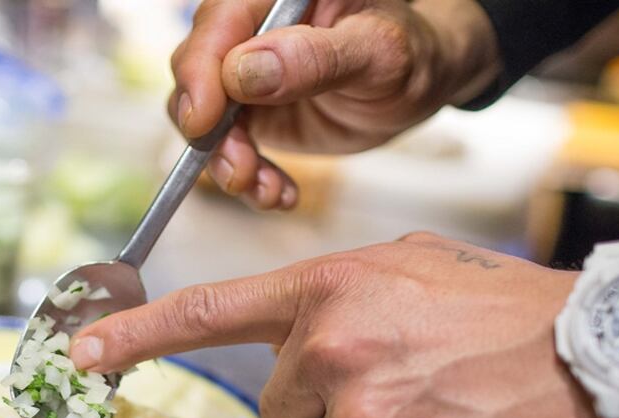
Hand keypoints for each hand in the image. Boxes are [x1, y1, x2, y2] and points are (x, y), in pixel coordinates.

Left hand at [70, 233, 616, 417]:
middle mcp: (331, 348)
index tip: (82, 351)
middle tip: (394, 378)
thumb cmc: (495, 307)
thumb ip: (330, 300)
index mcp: (326, 288)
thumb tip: (291, 347)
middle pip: (282, 404)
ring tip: (429, 403)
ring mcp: (361, 412)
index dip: (135, 336)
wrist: (583, 353)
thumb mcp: (402, 268)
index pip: (207, 312)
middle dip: (325, 400)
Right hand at [170, 0, 500, 208]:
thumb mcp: (378, 52)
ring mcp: (245, 74)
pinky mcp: (249, 113)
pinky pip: (227, 149)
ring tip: (264, 189)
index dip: (200, 72)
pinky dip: (249, 179)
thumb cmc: (410, 53)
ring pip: (202, 118)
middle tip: (238, 169)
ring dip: (228, 162)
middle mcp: (252, 29)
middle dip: (210, 129)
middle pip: (197, 71)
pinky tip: (279, 193)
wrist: (420, 85)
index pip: (218, 23)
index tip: (204, 121)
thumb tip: (244, 72)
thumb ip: (315, 58)